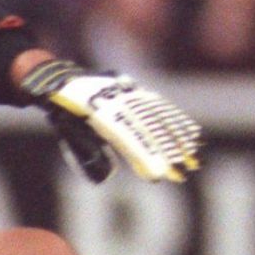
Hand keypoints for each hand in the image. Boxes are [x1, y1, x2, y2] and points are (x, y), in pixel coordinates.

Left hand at [19, 61, 202, 182]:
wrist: (62, 78)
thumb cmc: (64, 110)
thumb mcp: (70, 130)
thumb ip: (89, 151)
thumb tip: (108, 176)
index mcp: (98, 110)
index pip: (127, 136)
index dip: (145, 155)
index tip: (159, 174)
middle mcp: (118, 99)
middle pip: (149, 128)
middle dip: (168, 152)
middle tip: (184, 173)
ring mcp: (129, 93)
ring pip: (158, 117)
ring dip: (178, 139)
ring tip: (193, 159)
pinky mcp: (136, 91)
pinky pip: (159, 107)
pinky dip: (176, 121)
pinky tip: (191, 134)